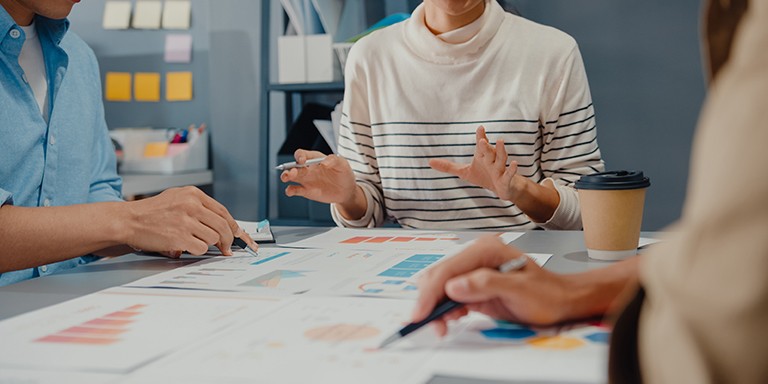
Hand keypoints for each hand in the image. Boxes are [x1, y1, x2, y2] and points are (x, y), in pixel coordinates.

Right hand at [120, 186, 256, 255]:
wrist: (129, 220)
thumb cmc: (151, 211)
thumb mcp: (177, 197)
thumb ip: (198, 206)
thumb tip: (221, 222)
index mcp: (193, 194)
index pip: (222, 211)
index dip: (232, 225)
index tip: (237, 233)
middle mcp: (191, 205)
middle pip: (222, 226)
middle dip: (228, 239)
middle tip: (227, 247)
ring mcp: (186, 221)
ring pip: (213, 238)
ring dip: (208, 244)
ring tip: (195, 241)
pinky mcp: (180, 237)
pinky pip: (201, 248)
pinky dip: (197, 250)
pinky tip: (186, 246)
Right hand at [280, 149, 358, 204]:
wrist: (346, 191)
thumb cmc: (343, 174)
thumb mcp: (343, 164)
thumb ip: (334, 160)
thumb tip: (324, 162)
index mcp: (314, 159)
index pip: (302, 154)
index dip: (300, 156)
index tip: (302, 160)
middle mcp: (307, 168)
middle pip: (293, 166)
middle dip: (290, 168)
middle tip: (292, 172)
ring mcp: (306, 180)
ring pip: (290, 177)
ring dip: (286, 176)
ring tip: (286, 178)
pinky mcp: (306, 191)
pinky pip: (294, 190)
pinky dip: (290, 190)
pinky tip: (291, 191)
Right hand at [413, 236, 573, 335]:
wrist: (561, 300)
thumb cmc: (547, 293)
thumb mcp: (519, 289)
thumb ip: (485, 284)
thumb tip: (454, 286)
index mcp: (485, 250)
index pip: (448, 269)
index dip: (431, 292)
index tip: (421, 312)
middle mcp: (476, 256)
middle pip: (439, 276)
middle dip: (429, 300)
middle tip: (429, 323)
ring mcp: (474, 271)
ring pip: (441, 286)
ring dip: (436, 306)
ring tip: (442, 325)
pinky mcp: (474, 286)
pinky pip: (450, 296)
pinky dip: (445, 308)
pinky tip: (450, 319)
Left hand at [429, 126, 522, 200]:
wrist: (502, 189)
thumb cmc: (484, 176)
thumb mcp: (464, 172)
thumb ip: (448, 166)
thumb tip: (429, 162)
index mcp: (482, 156)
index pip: (480, 145)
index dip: (480, 136)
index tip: (480, 128)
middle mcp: (491, 160)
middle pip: (489, 151)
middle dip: (486, 145)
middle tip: (482, 140)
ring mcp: (500, 169)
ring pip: (501, 158)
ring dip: (500, 151)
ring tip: (500, 141)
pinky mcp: (506, 179)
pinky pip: (509, 174)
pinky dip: (512, 169)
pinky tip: (515, 163)